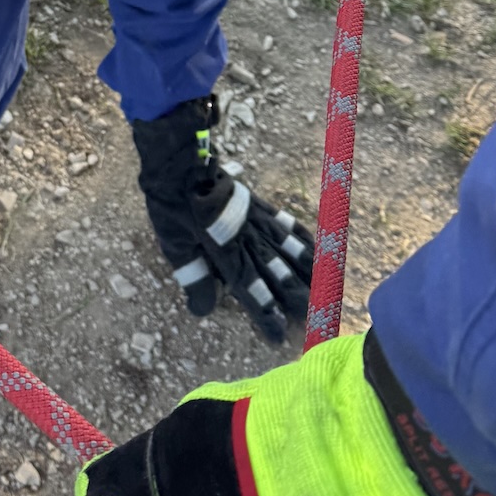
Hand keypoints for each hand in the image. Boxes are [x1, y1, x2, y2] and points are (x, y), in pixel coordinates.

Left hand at [131, 97, 312, 344]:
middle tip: (314, 318)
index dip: (263, 312)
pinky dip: (302, 238)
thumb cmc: (172, 204)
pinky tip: (315, 248)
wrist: (181, 161)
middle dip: (294, 297)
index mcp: (224, 252)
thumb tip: (203, 310)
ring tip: (324, 289)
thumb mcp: (173, 244)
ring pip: (287, 250)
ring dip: (305, 271)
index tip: (277, 334)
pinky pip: (286, 223)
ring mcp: (256, 220)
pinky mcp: (258, 204)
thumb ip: (193, 276)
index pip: (249, 289)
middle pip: (275, 272)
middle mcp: (246, 238)